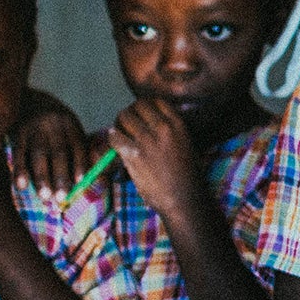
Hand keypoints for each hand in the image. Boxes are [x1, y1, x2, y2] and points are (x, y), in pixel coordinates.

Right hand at [12, 89, 91, 192]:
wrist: (27, 96)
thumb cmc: (53, 122)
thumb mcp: (68, 127)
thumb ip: (76, 149)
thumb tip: (83, 182)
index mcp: (71, 124)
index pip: (78, 147)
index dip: (79, 165)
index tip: (80, 184)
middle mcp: (54, 125)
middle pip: (58, 153)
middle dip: (60, 177)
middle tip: (61, 199)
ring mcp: (35, 128)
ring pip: (39, 155)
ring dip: (41, 178)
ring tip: (44, 198)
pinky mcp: (18, 132)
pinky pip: (19, 153)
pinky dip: (20, 170)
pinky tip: (21, 186)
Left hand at [104, 97, 203, 218]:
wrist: (184, 198)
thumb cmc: (187, 175)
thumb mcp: (186, 145)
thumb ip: (171, 130)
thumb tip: (151, 121)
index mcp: (178, 124)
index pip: (155, 101)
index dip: (143, 107)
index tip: (140, 116)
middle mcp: (163, 128)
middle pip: (136, 106)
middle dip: (129, 114)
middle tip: (127, 125)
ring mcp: (148, 141)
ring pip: (123, 118)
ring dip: (119, 125)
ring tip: (120, 134)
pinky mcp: (134, 155)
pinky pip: (115, 137)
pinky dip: (113, 139)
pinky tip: (117, 146)